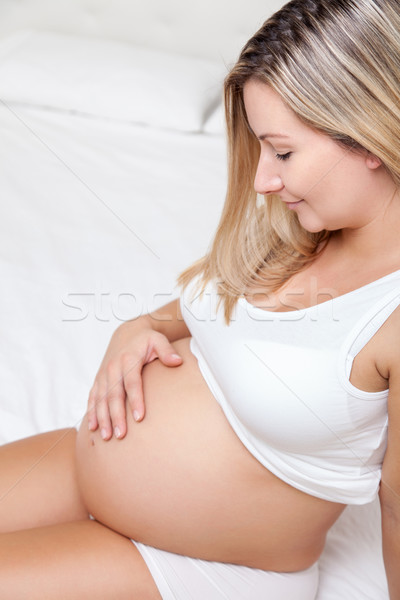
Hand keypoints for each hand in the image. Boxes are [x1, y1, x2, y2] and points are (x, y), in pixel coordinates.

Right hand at [87, 317, 182, 439]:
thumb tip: (177, 361)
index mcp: (128, 359)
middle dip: (116, 416)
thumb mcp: (158, 340)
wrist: (127, 333)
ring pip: (101, 399)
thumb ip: (167, 351)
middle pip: (114, 395)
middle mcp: (113, 368)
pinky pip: (92, 397)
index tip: (140, 418)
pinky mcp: (98, 380)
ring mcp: (103, 375)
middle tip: (121, 435)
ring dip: (102, 418)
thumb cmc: (146, 340)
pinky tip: (93, 427)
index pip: (132, 383)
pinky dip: (91, 412)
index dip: (136, 400)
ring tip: (106, 437)